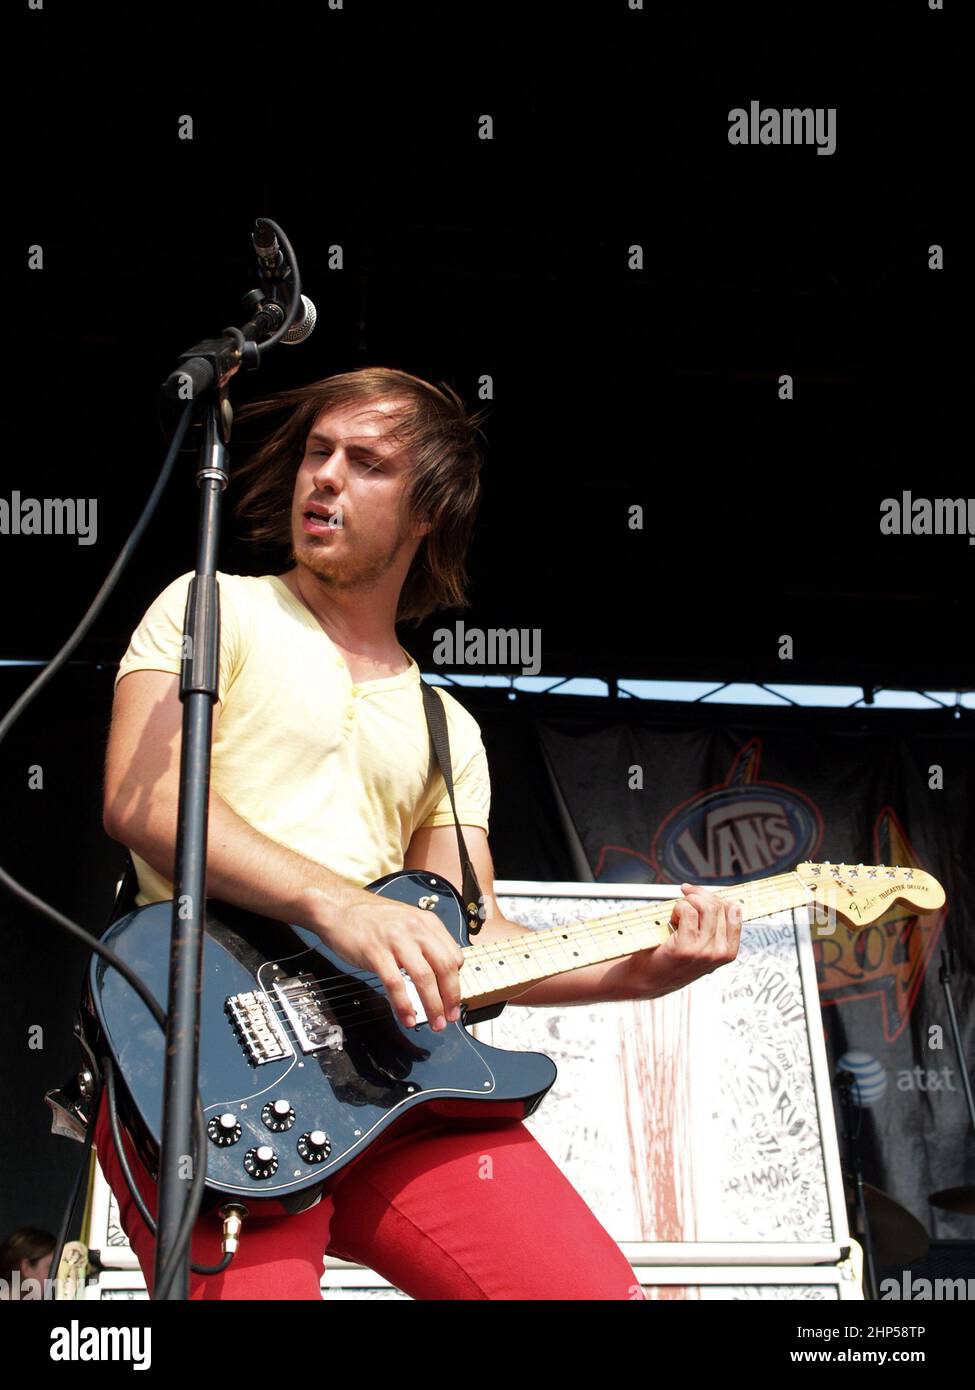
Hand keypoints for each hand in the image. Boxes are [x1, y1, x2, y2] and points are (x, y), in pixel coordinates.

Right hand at [316, 893, 465, 1031]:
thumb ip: (425, 944)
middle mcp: (415, 929)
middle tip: (449, 1017)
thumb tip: (440, 975)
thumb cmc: (372, 920)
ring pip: (423, 977)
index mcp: (426, 923)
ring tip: (434, 1023)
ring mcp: (395, 940)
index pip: (454, 956)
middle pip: (444, 967)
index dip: (457, 983)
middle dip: (451, 998)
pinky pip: (395, 983)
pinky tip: (408, 1018)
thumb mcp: (407, 924)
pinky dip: (404, 1005)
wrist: (339, 909)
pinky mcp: (375, 952)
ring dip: (433, 1005)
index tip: (454, 1000)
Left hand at [627, 882, 741, 999]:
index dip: (716, 896)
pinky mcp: (685, 947)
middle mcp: (719, 952)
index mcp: (728, 951)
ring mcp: (704, 951)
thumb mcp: (702, 947)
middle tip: (683, 899)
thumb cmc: (672, 960)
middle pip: (719, 906)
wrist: (648, 979)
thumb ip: (713, 928)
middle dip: (698, 895)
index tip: (700, 894)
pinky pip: (688, 912)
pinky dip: (678, 908)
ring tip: (677, 913)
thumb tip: (714, 897)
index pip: (734, 912)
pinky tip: (671, 920)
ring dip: (688, 901)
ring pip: (705, 906)